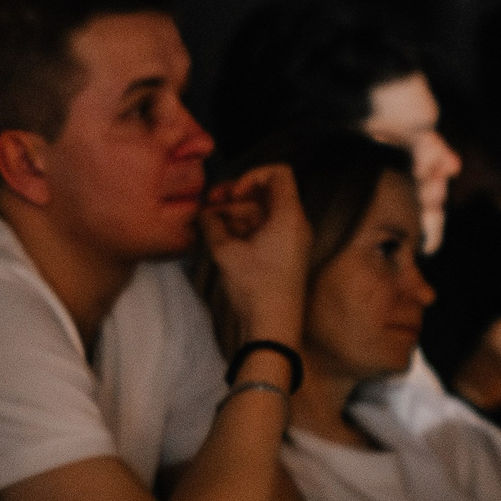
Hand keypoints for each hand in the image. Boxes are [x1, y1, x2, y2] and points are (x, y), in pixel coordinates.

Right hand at [199, 163, 308, 347]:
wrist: (273, 326)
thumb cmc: (255, 287)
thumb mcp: (226, 252)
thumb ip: (212, 224)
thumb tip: (204, 212)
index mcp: (289, 216)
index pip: (279, 173)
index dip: (251, 176)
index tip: (231, 195)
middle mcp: (295, 224)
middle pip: (264, 194)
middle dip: (233, 199)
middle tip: (208, 208)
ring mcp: (291, 239)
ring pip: (260, 213)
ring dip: (234, 216)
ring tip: (210, 229)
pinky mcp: (284, 254)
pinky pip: (263, 230)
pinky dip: (243, 230)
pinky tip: (221, 241)